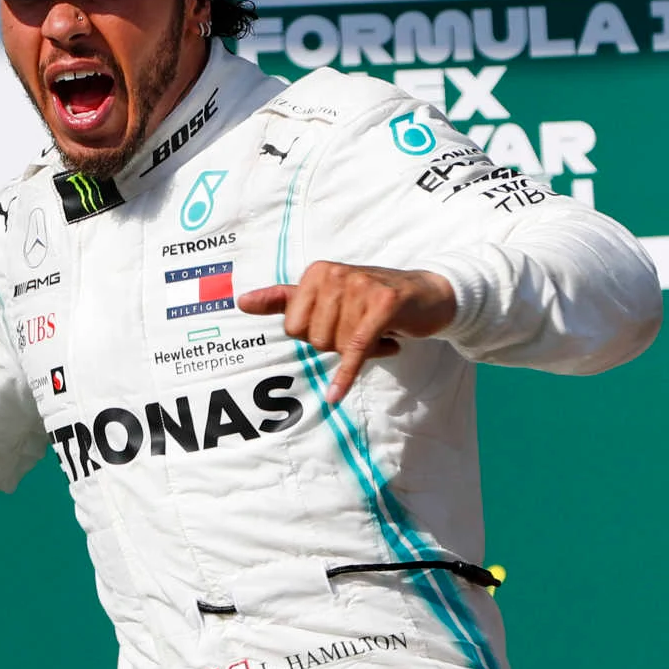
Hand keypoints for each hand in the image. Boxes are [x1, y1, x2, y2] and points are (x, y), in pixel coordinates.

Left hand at [237, 263, 455, 402]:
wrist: (428, 295)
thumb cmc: (372, 299)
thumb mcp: (327, 295)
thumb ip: (283, 299)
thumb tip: (240, 302)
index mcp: (317, 272)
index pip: (292, 327)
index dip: (315, 337)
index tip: (340, 325)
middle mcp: (336, 274)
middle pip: (315, 339)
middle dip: (338, 345)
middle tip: (362, 331)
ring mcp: (361, 287)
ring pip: (338, 346)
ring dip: (359, 351)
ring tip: (377, 334)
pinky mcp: (384, 305)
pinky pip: (356, 349)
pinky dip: (346, 375)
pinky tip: (334, 396)